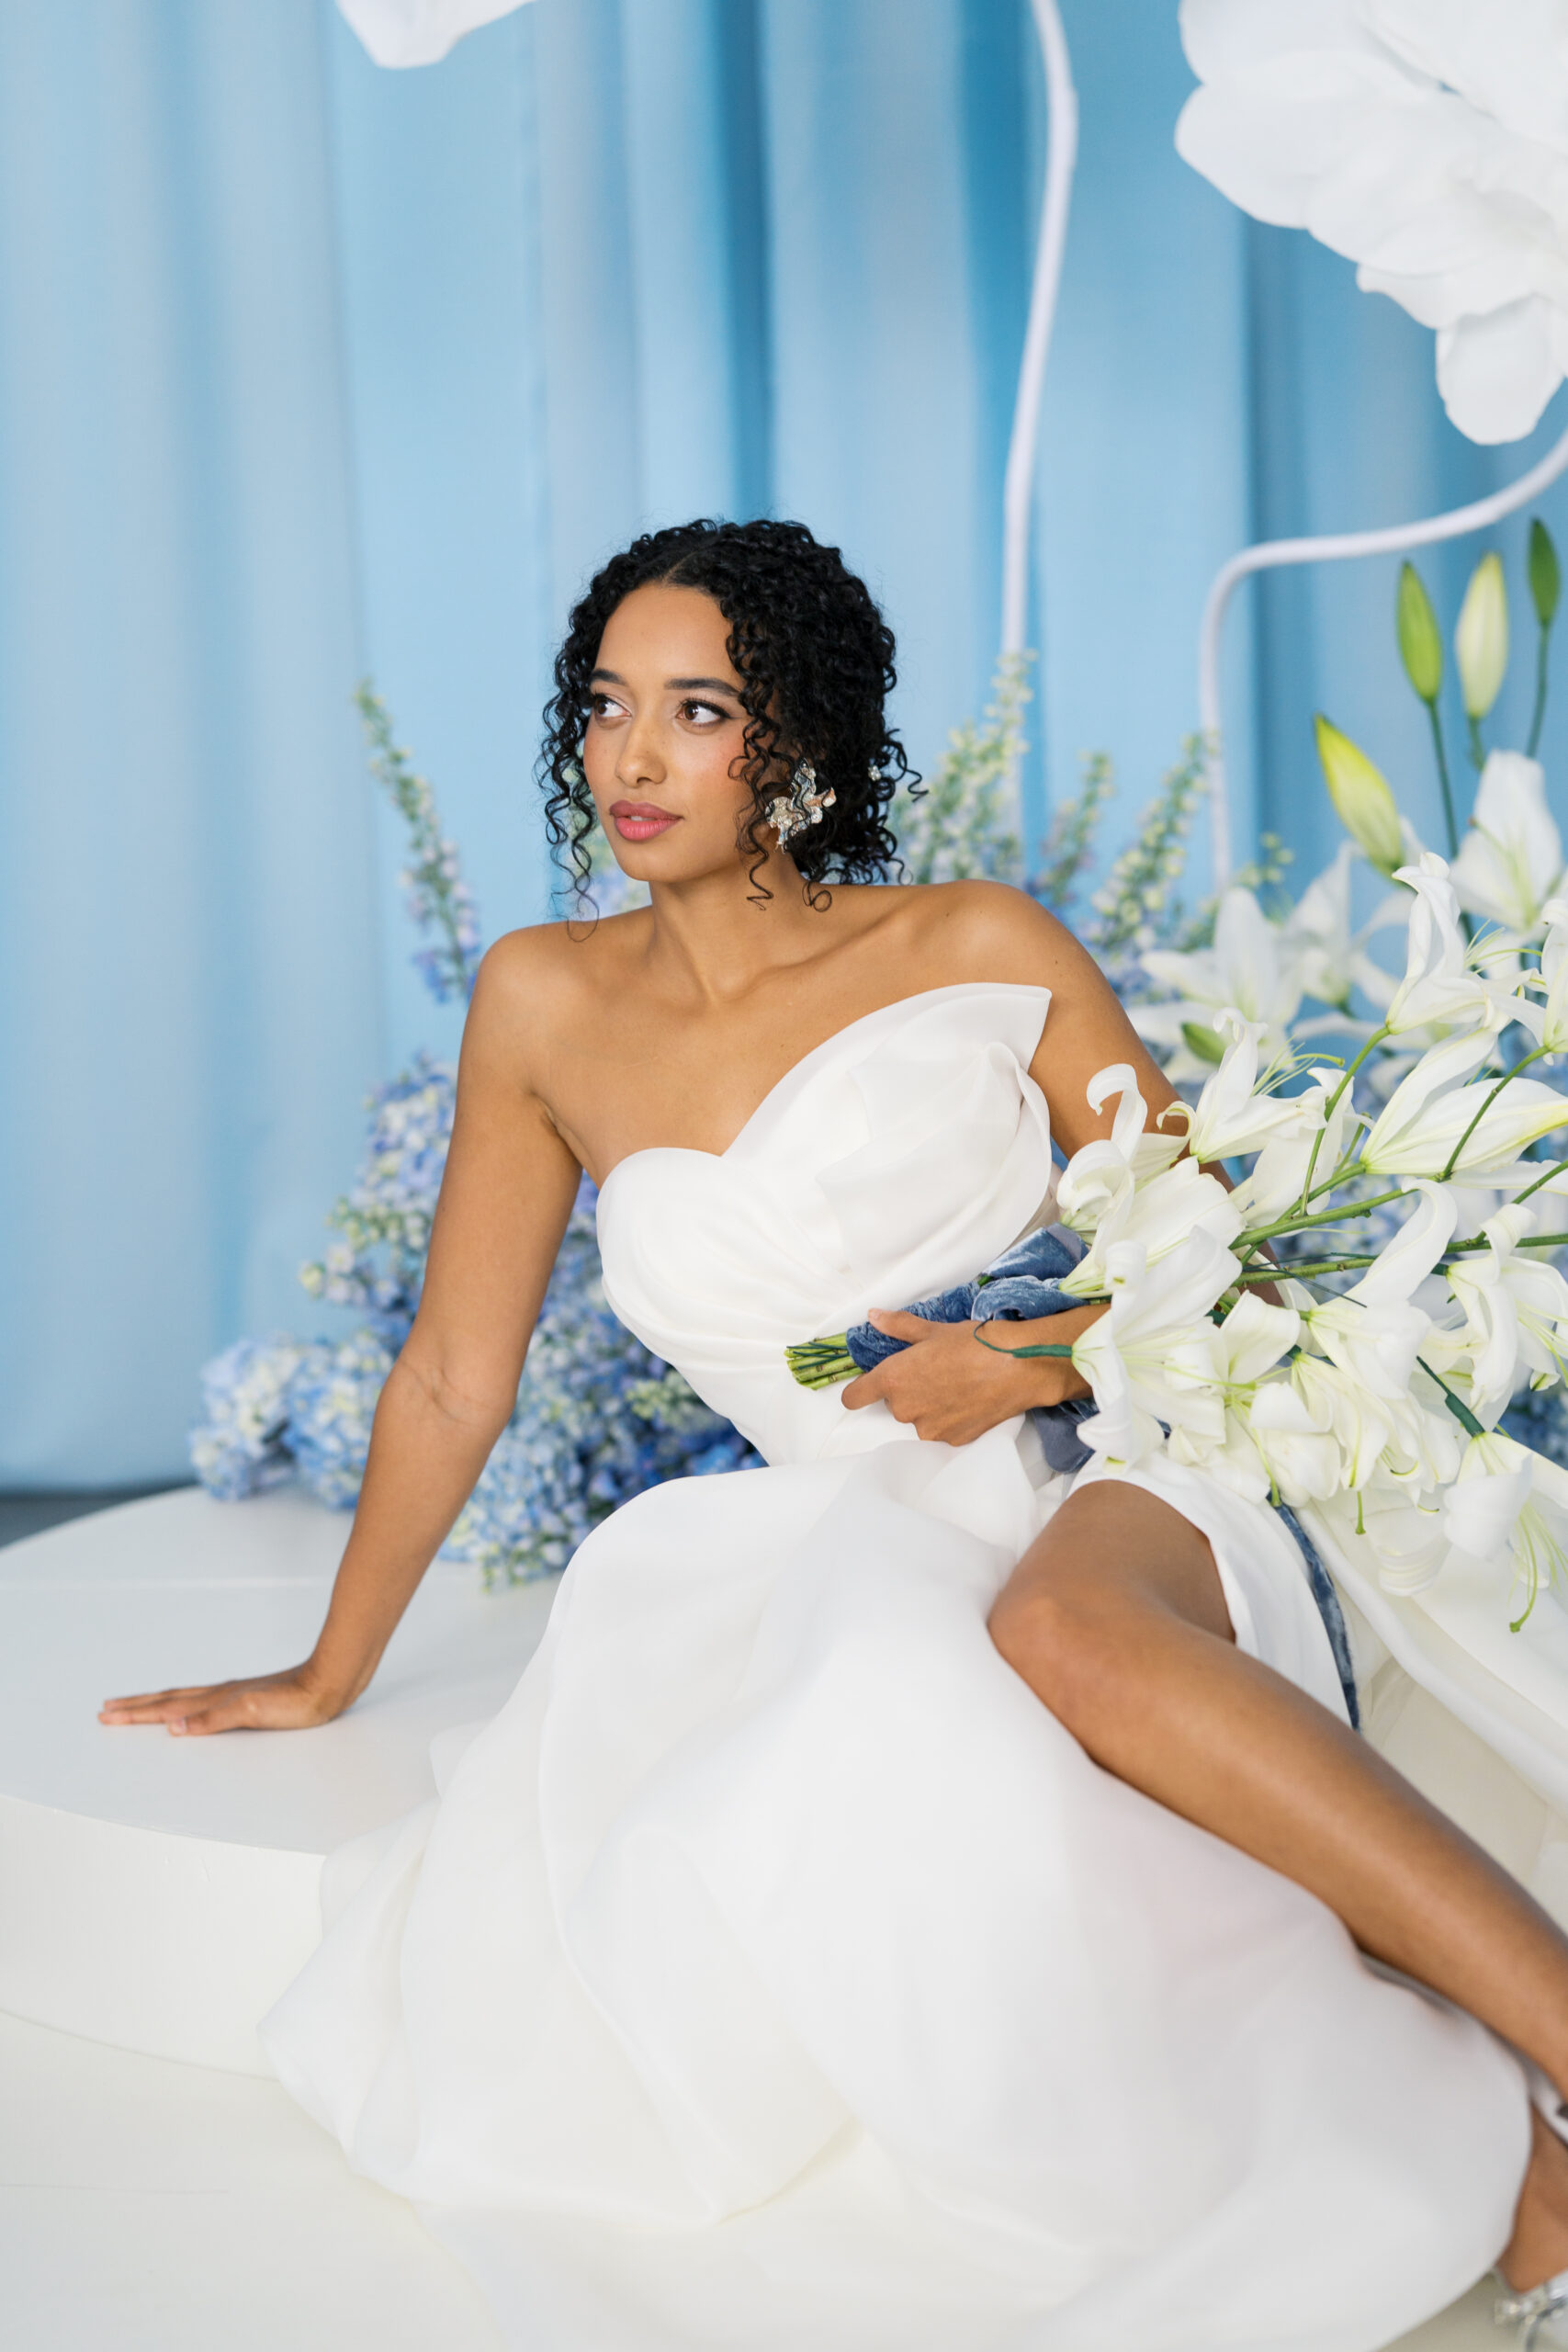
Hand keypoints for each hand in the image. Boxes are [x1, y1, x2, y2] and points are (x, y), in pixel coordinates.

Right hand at [98, 1659, 350, 1736]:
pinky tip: (188, 1709)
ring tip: (135, 1704)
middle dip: (135, 1706)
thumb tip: (173, 1727)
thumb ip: (213, 1719)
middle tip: (105, 1708)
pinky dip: (185, 1705)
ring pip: (184, 1698)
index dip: (135, 1713)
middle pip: (167, 1700)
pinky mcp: (248, 1697)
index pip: (165, 1708)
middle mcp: (219, 1694)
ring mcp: (232, 1694)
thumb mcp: (252, 1713)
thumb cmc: (295, 1702)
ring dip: (155, 1703)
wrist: (328, 1683)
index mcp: (215, 1700)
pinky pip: (204, 1701)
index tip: (105, 1714)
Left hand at [840, 1305, 1100, 1447]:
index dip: (857, 1391)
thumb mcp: (932, 1331)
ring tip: (956, 1385)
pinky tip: (969, 1400)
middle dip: (908, 1390)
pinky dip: (950, 1418)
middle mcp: (905, 1410)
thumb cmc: (973, 1343)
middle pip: (893, 1404)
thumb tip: (873, 1315)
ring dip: (929, 1406)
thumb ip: (898, 1326)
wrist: (1018, 1367)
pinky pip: (942, 1429)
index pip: (853, 1398)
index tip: (866, 1387)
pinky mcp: (952, 1440)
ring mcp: (929, 1429)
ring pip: (919, 1417)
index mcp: (893, 1381)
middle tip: (934, 1372)